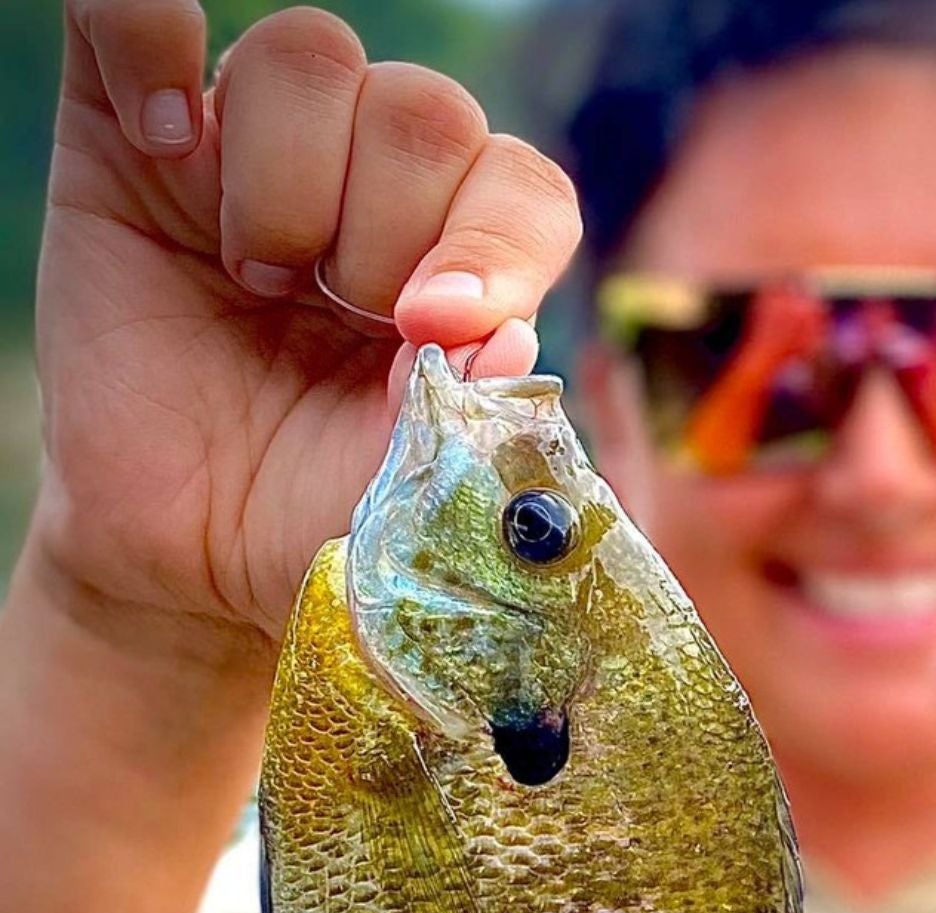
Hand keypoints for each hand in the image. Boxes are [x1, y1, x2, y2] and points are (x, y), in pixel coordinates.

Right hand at [33, 0, 579, 657]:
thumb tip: (507, 332)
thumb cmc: (316, 515)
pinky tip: (168, 147)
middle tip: (334, 318)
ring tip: (254, 277)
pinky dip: (151, 43)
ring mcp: (257, 151)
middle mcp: (376, 190)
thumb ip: (474, 409)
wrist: (185, 555)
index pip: (524, 193)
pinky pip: (134, 8)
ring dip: (290, 182)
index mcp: (465, 268)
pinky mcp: (131, 131)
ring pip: (311, 60)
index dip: (494, 245)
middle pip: (426, 115)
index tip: (434, 324)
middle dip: (386, 233)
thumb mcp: (416, 486)